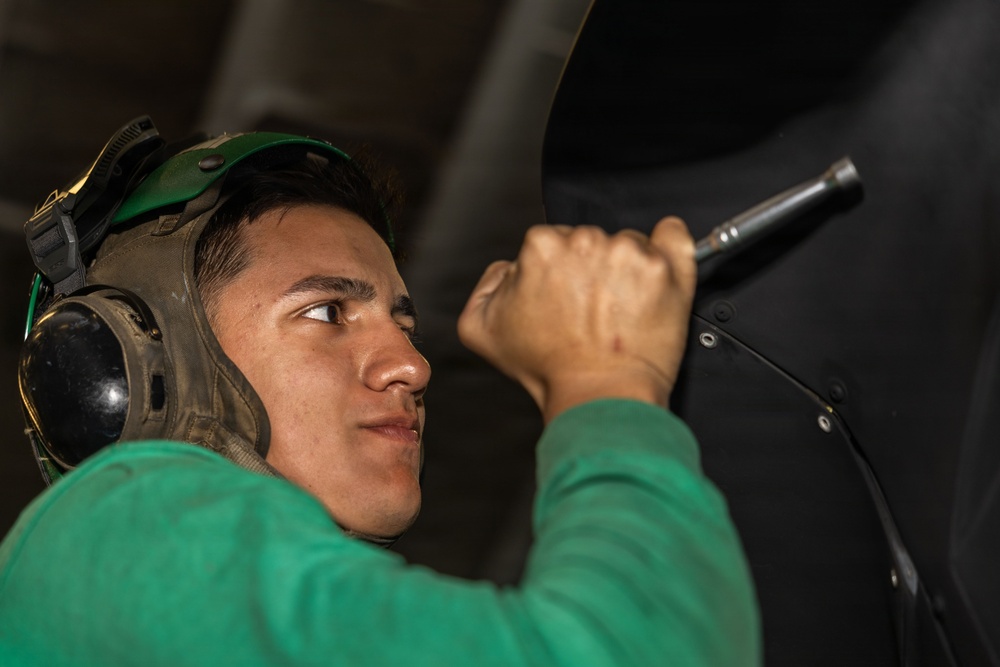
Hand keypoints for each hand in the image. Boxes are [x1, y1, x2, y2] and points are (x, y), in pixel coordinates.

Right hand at [457, 217, 695, 421]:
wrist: (599, 395)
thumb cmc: (549, 369)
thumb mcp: (480, 329)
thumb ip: (486, 284)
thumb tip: (509, 269)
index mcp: (542, 247)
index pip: (551, 244)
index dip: (556, 274)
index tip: (564, 300)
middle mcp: (586, 241)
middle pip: (590, 241)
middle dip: (590, 270)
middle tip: (590, 312)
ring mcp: (630, 252)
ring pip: (627, 244)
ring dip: (625, 270)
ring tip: (618, 312)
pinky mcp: (666, 268)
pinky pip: (675, 237)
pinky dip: (668, 246)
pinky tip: (655, 275)